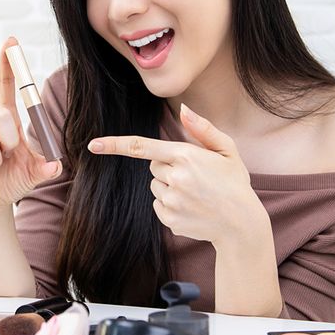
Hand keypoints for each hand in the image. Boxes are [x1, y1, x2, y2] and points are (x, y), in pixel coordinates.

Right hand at [0, 37, 61, 214]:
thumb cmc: (13, 181)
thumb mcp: (35, 173)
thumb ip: (47, 167)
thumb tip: (56, 164)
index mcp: (6, 120)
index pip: (6, 86)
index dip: (8, 65)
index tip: (11, 41)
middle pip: (0, 115)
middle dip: (9, 142)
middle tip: (6, 156)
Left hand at [87, 103, 265, 246]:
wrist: (241, 224)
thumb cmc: (234, 183)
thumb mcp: (227, 151)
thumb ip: (203, 129)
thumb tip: (184, 109)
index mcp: (186, 156)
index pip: (142, 147)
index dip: (114, 145)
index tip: (93, 145)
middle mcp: (175, 178)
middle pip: (153, 166)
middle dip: (168, 167)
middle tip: (194, 176)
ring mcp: (171, 200)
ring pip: (155, 186)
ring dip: (169, 187)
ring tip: (195, 193)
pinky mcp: (169, 219)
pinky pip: (158, 205)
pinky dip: (170, 205)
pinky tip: (191, 207)